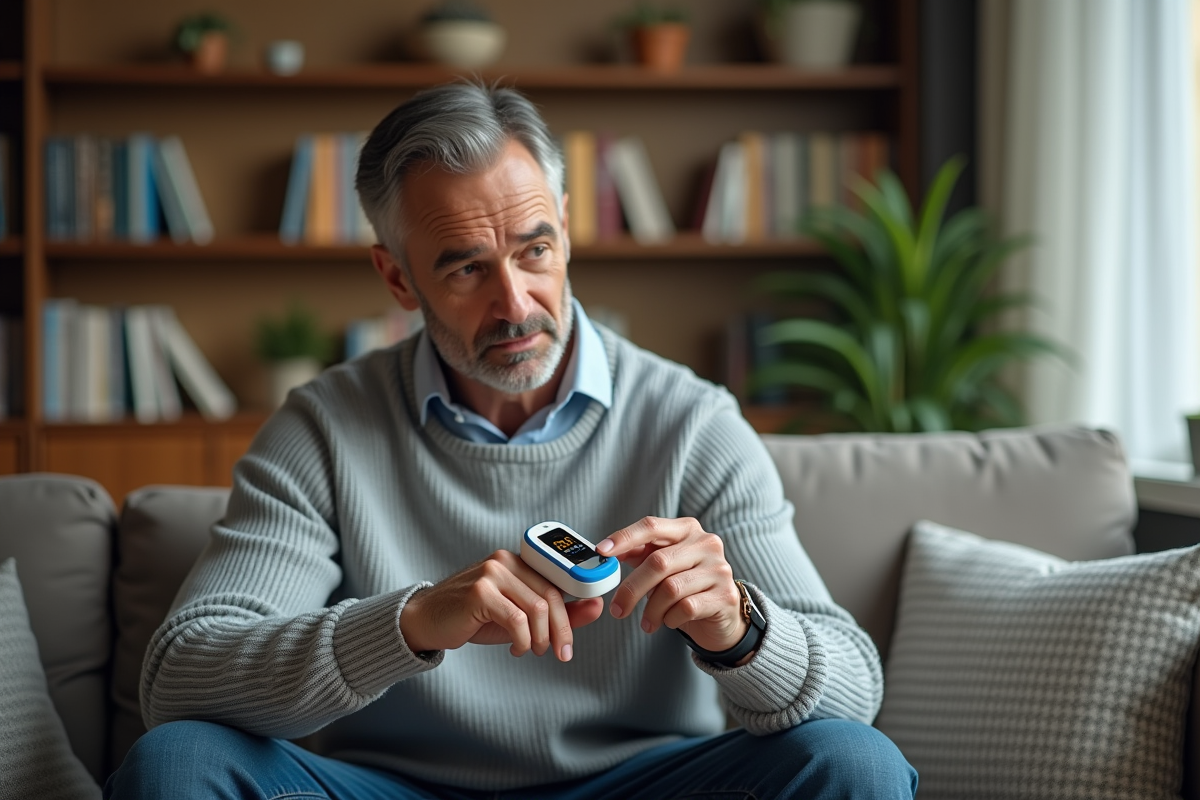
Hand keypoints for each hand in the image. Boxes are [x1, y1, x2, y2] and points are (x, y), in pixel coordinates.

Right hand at [399, 550, 603, 660]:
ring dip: (541, 638)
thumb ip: (557, 611)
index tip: (573, 636)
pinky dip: (522, 640)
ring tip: (534, 650)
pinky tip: (516, 648)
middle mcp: (505, 560)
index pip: (558, 580)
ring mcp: (492, 573)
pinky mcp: (480, 592)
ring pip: (536, 608)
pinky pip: (516, 620)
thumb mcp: (519, 616)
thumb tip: (597, 607)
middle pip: (551, 596)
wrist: (428, 621)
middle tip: (561, 653)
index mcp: (518, 560)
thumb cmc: (473, 618)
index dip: (574, 607)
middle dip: (561, 630)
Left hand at [597, 517, 746, 653]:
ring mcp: (719, 569)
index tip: (601, 552)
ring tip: (648, 622)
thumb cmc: (686, 585)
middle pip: (658, 562)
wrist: (722, 614)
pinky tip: (669, 621)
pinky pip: (686, 607)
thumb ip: (639, 553)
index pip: (651, 526)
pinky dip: (670, 618)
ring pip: (670, 589)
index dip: (624, 537)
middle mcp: (706, 543)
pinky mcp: (724, 596)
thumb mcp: (662, 565)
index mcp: (687, 529)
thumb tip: (607, 551)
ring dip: (652, 610)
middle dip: (632, 589)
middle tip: (618, 610)